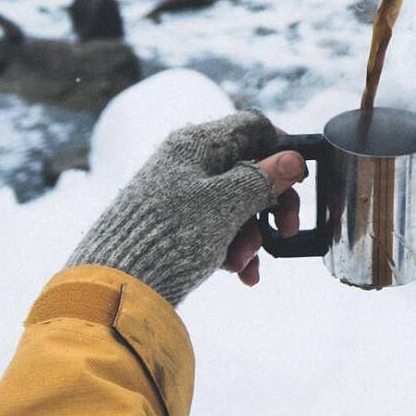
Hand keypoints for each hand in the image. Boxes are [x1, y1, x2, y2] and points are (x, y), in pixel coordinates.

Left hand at [67, 109, 305, 306]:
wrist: (116, 289)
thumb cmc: (172, 236)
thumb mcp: (226, 204)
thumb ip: (264, 179)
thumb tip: (294, 158)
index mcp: (196, 144)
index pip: (250, 127)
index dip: (280, 147)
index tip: (299, 175)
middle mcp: (187, 163)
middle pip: (247, 168)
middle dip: (271, 201)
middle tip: (289, 229)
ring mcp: (180, 196)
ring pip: (234, 203)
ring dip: (252, 232)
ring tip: (247, 263)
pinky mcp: (175, 227)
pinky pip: (216, 227)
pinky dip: (233, 247)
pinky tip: (241, 273)